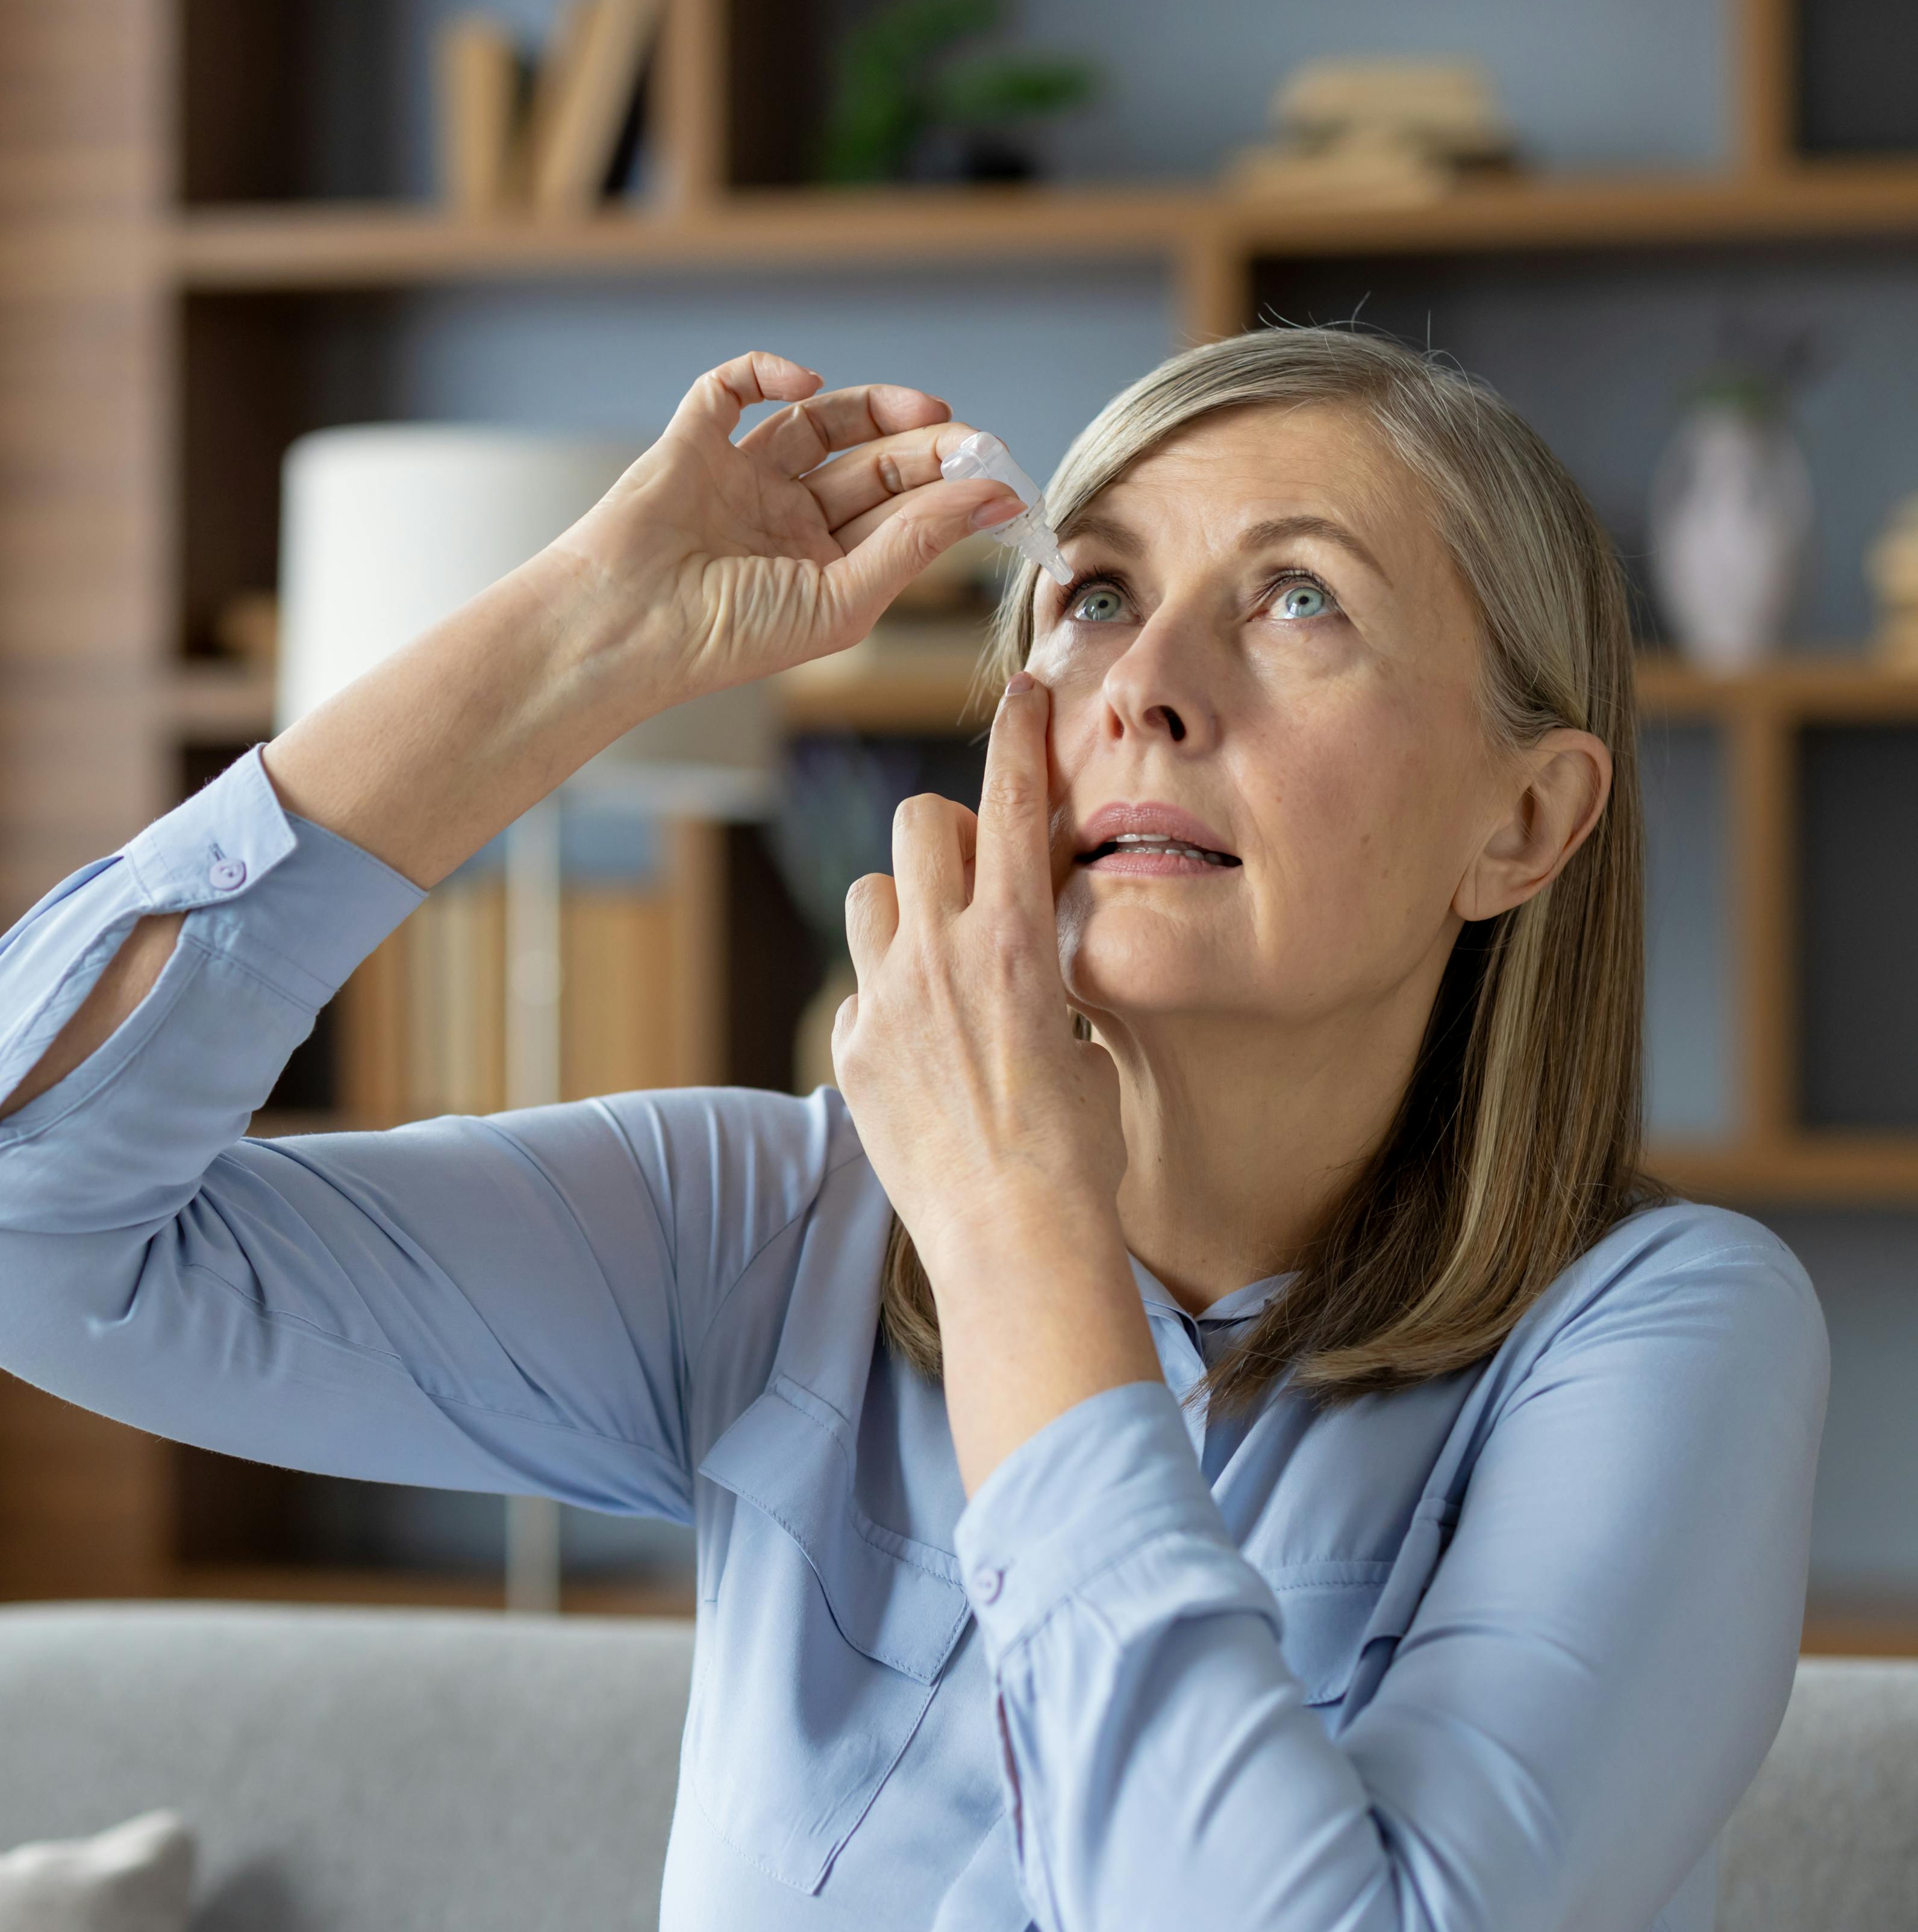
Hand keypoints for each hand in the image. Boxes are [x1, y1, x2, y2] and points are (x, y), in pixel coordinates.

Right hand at [550, 351, 1023, 702]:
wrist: (626, 628)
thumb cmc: (727, 636)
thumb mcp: (841, 600)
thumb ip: (915, 546)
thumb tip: (996, 498)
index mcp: (823, 568)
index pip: (902, 517)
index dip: (953, 493)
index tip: (1004, 481)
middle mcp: (787, 520)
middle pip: (873, 466)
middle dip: (928, 451)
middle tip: (973, 440)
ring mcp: (741, 478)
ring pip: (820, 421)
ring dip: (875, 408)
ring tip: (926, 414)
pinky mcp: (694, 442)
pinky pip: (734, 388)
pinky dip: (768, 372)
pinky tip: (804, 382)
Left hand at [832, 674, 1157, 1486]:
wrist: (1016, 1239)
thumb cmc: (1077, 1152)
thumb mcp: (1082, 1041)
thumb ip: (1045, 981)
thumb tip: (1032, 973)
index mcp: (1015, 938)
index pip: (1009, 800)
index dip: (1016, 734)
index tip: (1020, 693)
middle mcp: (938, 955)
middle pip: (915, 822)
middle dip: (944, 833)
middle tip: (972, 878)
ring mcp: (882, 1002)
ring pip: (870, 897)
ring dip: (902, 910)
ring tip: (937, 963)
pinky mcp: (849, 1053)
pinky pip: (857, 991)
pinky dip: (884, 1004)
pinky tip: (921, 1056)